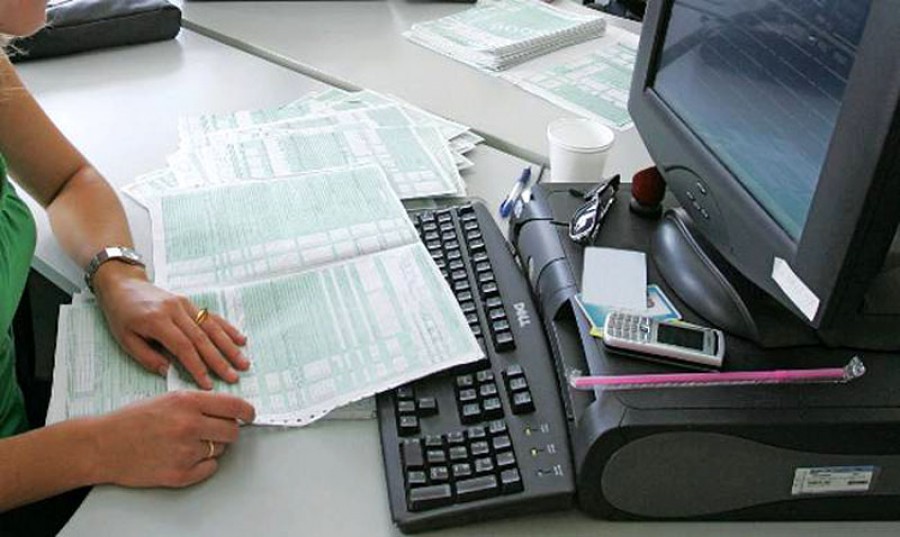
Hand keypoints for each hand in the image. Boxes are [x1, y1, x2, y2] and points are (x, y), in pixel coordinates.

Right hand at [92, 391, 255, 487]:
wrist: (102, 445)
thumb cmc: (131, 420)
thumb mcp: (167, 399)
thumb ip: (198, 403)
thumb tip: (228, 409)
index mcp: (187, 402)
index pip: (234, 406)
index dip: (247, 412)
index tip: (250, 415)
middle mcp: (189, 425)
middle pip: (232, 431)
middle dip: (229, 431)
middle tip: (217, 431)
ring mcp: (185, 452)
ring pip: (220, 450)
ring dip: (212, 447)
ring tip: (188, 443)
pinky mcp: (179, 474)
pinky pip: (209, 469)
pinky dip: (203, 465)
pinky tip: (186, 457)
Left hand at [93, 262, 250, 388]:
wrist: (123, 285)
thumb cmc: (121, 315)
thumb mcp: (125, 339)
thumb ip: (147, 357)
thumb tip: (169, 372)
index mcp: (157, 321)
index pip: (183, 347)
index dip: (197, 366)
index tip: (207, 384)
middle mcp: (175, 310)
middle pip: (202, 338)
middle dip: (220, 360)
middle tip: (234, 377)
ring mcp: (185, 304)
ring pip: (212, 328)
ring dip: (229, 346)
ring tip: (243, 362)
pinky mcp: (190, 302)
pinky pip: (212, 317)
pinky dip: (228, 329)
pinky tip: (241, 340)